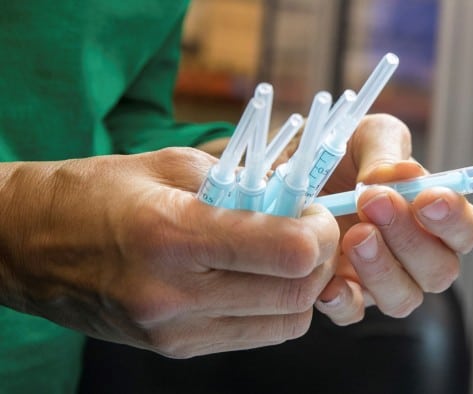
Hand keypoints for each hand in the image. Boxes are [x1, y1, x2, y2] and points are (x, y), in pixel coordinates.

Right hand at [0, 147, 338, 357]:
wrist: (31, 246)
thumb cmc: (96, 194)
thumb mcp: (170, 167)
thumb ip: (242, 184)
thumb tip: (295, 199)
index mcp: (173, 234)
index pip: (288, 252)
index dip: (319, 231)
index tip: (313, 212)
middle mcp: (175, 294)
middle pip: (296, 293)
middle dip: (321, 260)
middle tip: (309, 231)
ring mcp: (175, 331)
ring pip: (285, 323)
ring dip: (299, 287)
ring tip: (281, 254)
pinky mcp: (175, 349)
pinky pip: (254, 335)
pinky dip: (272, 307)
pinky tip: (254, 277)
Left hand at [314, 114, 472, 324]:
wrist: (288, 172)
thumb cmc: (339, 153)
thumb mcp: (362, 134)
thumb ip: (385, 148)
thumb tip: (398, 175)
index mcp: (431, 216)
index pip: (466, 230)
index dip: (455, 220)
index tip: (426, 197)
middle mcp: (414, 255)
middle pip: (440, 270)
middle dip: (410, 238)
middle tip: (374, 202)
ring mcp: (380, 279)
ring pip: (404, 298)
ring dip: (382, 269)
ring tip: (353, 234)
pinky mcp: (344, 294)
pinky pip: (353, 314)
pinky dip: (344, 302)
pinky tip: (329, 281)